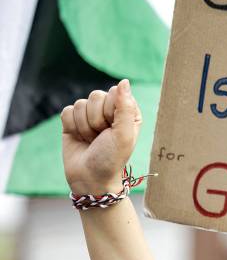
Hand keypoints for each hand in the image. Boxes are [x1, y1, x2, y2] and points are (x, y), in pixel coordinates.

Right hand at [61, 80, 141, 194]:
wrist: (90, 178)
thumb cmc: (112, 158)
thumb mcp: (124, 134)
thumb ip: (125, 107)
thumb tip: (124, 81)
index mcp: (127, 112)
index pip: (115, 93)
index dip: (110, 112)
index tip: (113, 129)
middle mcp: (109, 111)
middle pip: (96, 96)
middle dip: (96, 120)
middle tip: (101, 137)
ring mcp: (90, 115)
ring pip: (80, 104)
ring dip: (84, 126)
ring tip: (92, 140)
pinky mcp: (72, 121)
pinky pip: (66, 111)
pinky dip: (71, 127)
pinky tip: (79, 138)